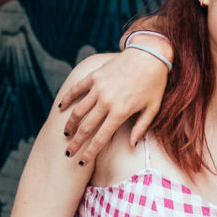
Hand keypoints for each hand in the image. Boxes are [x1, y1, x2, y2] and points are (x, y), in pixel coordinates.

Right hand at [59, 47, 168, 163]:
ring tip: (66, 134)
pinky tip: (62, 108)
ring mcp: (98, 88)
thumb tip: (132, 145)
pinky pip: (77, 89)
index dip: (90, 151)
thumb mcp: (153, 108)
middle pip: (85, 127)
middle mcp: (106, 101)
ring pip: (77, 110)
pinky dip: (67, 99)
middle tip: (68, 153)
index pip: (101, 138)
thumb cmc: (155, 83)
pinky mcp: (94, 76)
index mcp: (121, 112)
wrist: (150, 55)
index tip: (82, 161)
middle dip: (76, 143)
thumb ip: (141, 127)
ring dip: (70, 125)